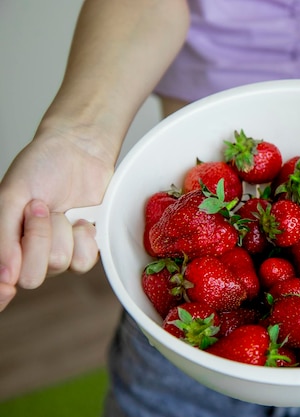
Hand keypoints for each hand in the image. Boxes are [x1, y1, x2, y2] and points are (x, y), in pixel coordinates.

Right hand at [0, 126, 114, 310]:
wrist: (78, 151)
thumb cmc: (39, 168)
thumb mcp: (11, 196)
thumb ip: (3, 236)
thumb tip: (5, 276)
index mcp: (6, 245)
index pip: (1, 287)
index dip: (2, 295)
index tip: (8, 288)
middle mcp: (30, 254)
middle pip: (32, 277)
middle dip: (38, 239)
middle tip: (39, 211)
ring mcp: (58, 252)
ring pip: (60, 264)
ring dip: (62, 231)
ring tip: (59, 210)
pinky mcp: (85, 248)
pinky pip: (85, 261)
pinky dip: (83, 236)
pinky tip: (79, 219)